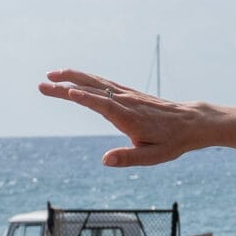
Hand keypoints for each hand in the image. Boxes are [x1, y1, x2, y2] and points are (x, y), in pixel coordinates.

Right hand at [38, 71, 212, 167]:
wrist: (192, 123)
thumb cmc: (173, 142)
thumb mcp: (154, 156)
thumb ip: (129, 157)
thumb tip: (104, 160)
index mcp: (129, 117)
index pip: (104, 105)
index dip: (86, 99)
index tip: (68, 92)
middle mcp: (126, 101)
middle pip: (93, 89)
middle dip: (66, 86)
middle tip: (42, 85)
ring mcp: (127, 94)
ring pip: (96, 81)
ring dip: (72, 76)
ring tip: (51, 75)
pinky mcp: (129, 93)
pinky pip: (103, 82)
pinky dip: (85, 78)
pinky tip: (74, 78)